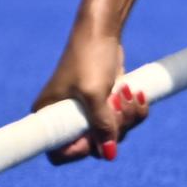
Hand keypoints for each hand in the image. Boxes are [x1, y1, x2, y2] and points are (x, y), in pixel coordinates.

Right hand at [31, 29, 148, 163]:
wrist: (102, 32)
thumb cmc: (90, 59)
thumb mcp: (96, 94)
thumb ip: (102, 125)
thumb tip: (109, 155)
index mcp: (49, 116)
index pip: (60, 152)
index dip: (79, 150)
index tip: (95, 135)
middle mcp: (65, 118)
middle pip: (94, 145)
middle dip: (113, 128)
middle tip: (119, 103)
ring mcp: (87, 112)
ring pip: (112, 134)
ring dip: (127, 118)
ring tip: (128, 92)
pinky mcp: (105, 105)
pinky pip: (122, 121)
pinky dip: (134, 111)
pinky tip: (137, 92)